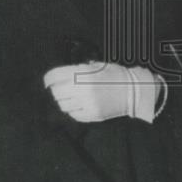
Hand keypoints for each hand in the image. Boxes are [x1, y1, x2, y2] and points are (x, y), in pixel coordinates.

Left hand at [44, 61, 162, 123]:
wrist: (134, 90)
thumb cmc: (114, 75)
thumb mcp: (95, 66)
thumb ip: (77, 70)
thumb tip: (60, 76)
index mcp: (82, 73)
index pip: (54, 76)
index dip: (48, 79)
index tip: (47, 81)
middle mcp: (83, 89)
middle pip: (57, 92)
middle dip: (56, 90)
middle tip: (60, 89)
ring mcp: (88, 103)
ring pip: (63, 105)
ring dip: (64, 101)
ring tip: (70, 97)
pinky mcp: (93, 115)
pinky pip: (74, 115)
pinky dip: (73, 110)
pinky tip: (78, 105)